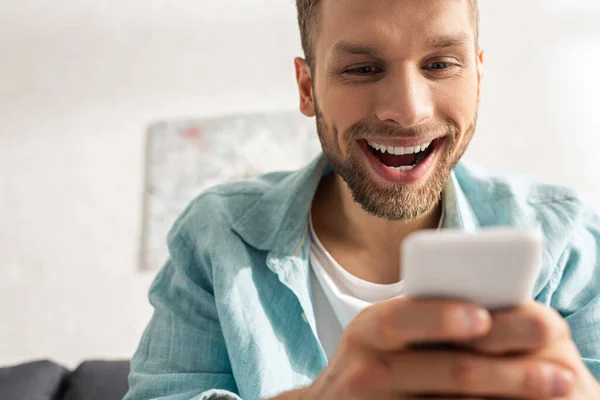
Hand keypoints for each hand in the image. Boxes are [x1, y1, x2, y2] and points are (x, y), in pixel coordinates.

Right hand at [298, 298, 578, 398]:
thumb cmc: (375, 357)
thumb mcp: (386, 331)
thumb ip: (425, 315)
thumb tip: (495, 311)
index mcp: (369, 328)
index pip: (402, 318)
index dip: (442, 317)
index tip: (483, 318)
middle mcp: (369, 369)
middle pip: (446, 368)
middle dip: (508, 369)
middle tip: (561, 369)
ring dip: (511, 396)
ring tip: (556, 387)